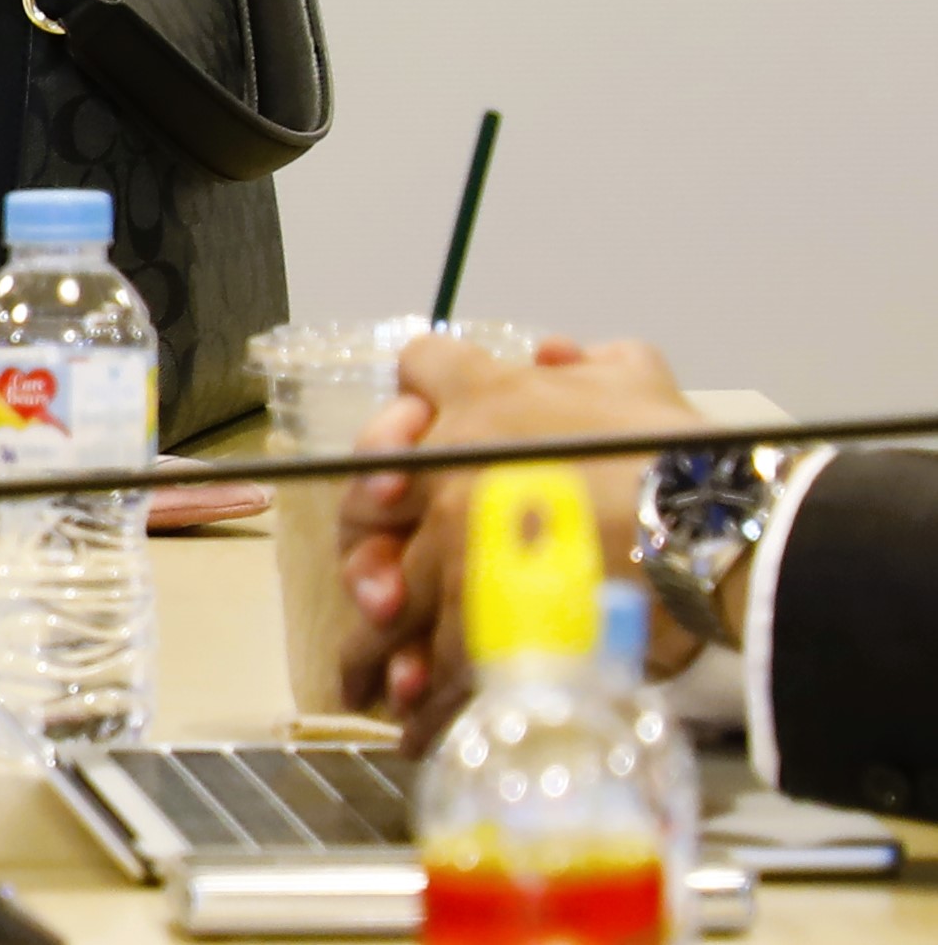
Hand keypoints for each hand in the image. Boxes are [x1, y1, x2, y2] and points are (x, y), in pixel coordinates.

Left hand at [335, 334, 707, 751]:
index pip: (420, 367)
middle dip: (362, 539)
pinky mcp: (478, 616)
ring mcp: (455, 545)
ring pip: (386, 591)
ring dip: (377, 637)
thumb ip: (593, 365)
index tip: (417, 431)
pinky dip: (423, 694)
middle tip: (372, 579)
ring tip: (374, 679)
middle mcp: (450, 470)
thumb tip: (558, 355)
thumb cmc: (681, 458)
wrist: (711, 531)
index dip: (417, 393)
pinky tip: (415, 719)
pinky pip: (433, 658)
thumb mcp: (641, 380)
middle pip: (364, 498)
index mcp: (485, 402)